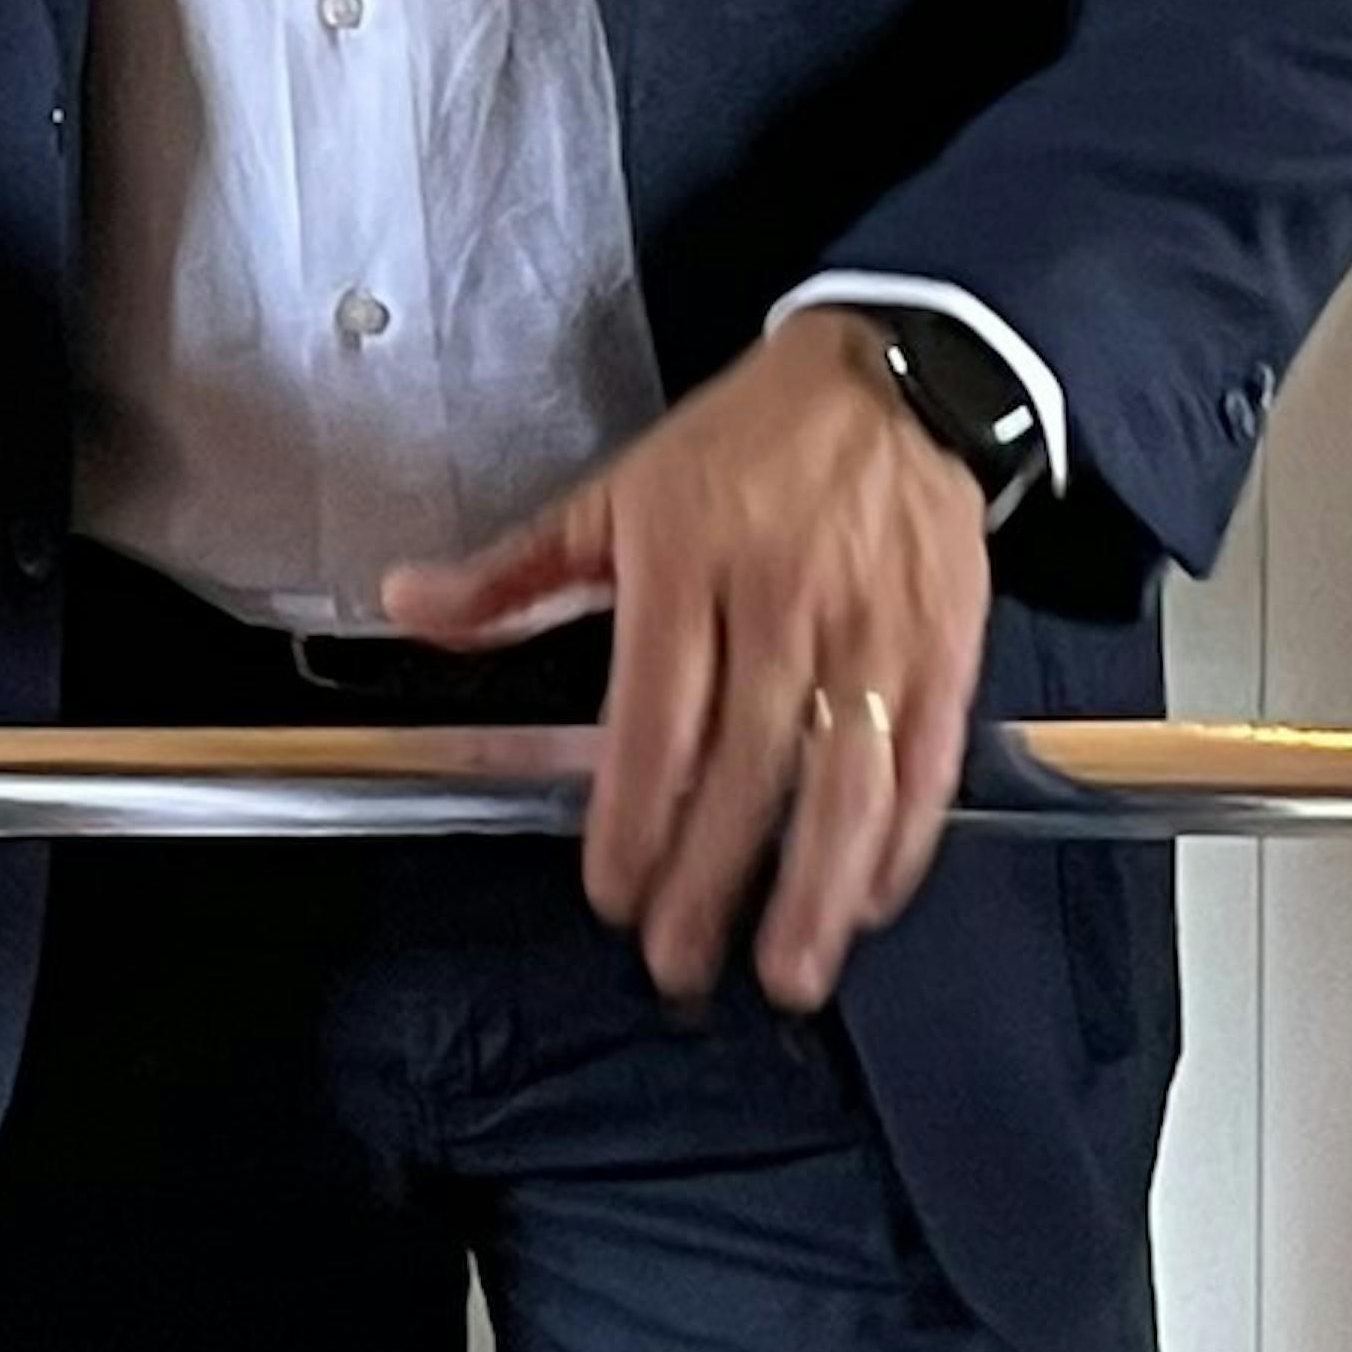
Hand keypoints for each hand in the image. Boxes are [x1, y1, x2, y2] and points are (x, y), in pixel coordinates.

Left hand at [382, 325, 991, 1009]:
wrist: (895, 378)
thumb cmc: (743, 445)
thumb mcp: (616, 489)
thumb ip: (515, 570)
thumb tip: (406, 604)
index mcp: (686, 561)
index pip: (658, 716)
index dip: (636, 815)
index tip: (615, 895)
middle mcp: (782, 602)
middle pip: (748, 766)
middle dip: (713, 879)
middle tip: (680, 963)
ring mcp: (872, 629)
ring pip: (845, 779)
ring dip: (815, 887)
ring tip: (786, 972)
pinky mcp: (945, 646)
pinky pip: (926, 761)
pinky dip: (902, 840)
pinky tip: (867, 900)